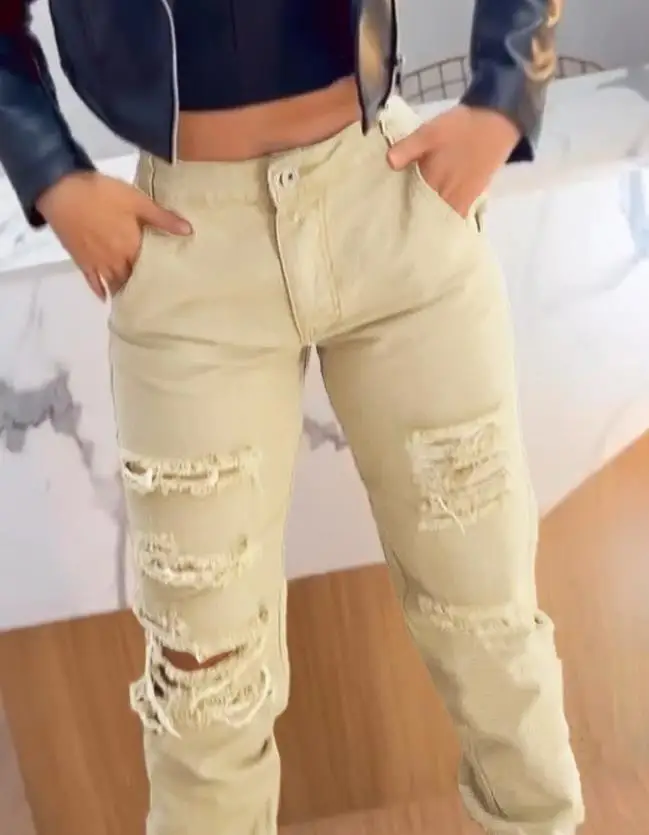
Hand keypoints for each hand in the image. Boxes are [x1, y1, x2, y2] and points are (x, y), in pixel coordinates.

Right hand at [36, 171, 192, 299]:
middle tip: (157, 295)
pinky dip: (99, 290)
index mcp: (132, 248)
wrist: (61, 190)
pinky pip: (92, 282)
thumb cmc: (103, 194)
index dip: (161, 277)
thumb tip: (189, 232)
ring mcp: (97, 263)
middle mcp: (116, 262)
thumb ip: (163, 218)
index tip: (173, 285)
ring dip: (123, 291)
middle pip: (132, 279)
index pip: (151, 269)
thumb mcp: (138, 201)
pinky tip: (106, 298)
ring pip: (114, 283)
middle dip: (143, 287)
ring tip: (136, 301)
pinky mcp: (81, 261)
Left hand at [387, 105, 520, 218]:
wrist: (496, 123)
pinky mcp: (473, 198)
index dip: (400, 216)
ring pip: (442, 219)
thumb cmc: (460, 127)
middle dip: (414, 224)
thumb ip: (408, 148)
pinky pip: (456, 216)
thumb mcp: (429, 132)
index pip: (412, 208)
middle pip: (427, 218)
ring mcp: (462, 200)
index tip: (388, 221)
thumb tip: (388, 163)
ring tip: (415, 227)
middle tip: (397, 228)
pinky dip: (446, 219)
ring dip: (430, 223)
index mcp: (433, 183)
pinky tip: (437, 218)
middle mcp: (447, 197)